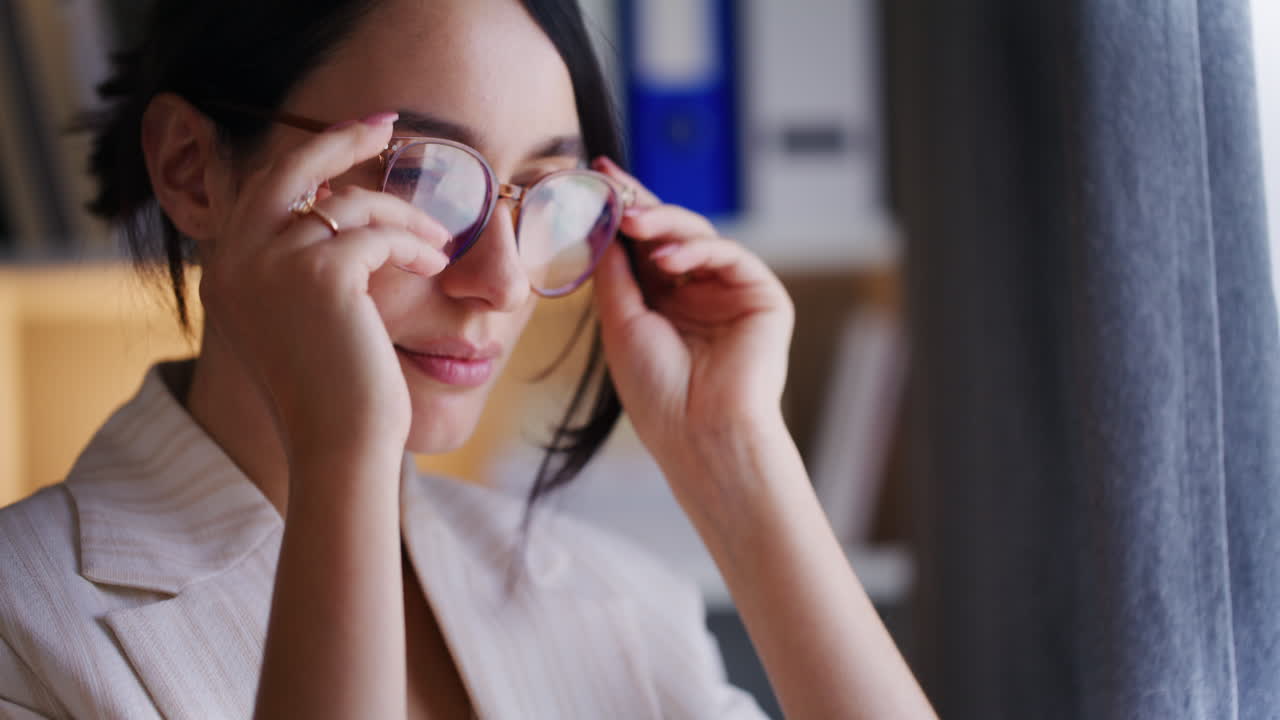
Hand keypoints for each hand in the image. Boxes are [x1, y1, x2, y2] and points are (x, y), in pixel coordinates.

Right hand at [198, 114, 448, 466]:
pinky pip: (377, 235)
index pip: (263, 190)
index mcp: (224, 273)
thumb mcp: (297, 323)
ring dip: (402, 216)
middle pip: (288, 169)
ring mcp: (270, 264)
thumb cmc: (331, 395)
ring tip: (437, 244)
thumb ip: (295, 268)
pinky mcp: (318, 275)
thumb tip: (332, 209)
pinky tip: (432, 264)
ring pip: (347, 204)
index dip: (309, 157)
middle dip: (341, 139)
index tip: (355, 137)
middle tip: (387, 126)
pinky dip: (412, 244)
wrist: (339, 447)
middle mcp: (234, 262)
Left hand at [592, 157, 794, 477]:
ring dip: (663, 223)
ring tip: (633, 220)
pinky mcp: (762, 295)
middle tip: (612, 185)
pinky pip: (729, 255)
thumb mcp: (620, 323)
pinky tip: (667, 258)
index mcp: (664, 302)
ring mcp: (730, 292)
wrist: (700, 434)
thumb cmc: (657, 391)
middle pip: (670, 232)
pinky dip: (697, 249)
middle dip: (640, 205)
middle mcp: (697, 292)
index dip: (622, 210)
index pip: (642, 244)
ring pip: (698, 235)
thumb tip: (603, 222)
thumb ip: (615, 271)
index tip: (596, 175)